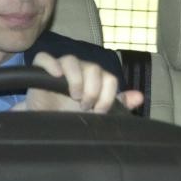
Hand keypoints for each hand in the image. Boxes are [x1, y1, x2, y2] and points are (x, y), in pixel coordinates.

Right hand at [13, 52, 143, 113]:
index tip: (100, 111)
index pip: (109, 78)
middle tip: (86, 106)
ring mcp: (61, 68)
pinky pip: (44, 58)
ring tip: (74, 96)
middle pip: (93, 69)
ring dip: (76, 79)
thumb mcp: (98, 112)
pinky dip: (50, 64)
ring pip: (71, 60)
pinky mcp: (41, 70)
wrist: (47, 122)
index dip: (108, 95)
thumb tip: (139, 97)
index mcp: (97, 78)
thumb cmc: (73, 114)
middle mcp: (81, 69)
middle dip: (93, 90)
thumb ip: (119, 103)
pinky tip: (56, 76)